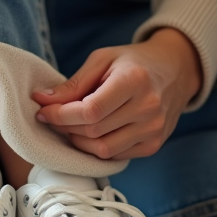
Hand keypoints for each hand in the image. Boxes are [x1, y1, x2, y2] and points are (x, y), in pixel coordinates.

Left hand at [31, 28, 201, 159]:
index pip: (90, 110)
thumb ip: (73, 83)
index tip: (43, 111)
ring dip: (78, 141)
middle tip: (52, 117)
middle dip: (65, 127)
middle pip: (93, 131)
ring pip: (103, 149)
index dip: (61, 115)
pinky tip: (90, 134)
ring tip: (70, 126)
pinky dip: (96, 149)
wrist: (175, 70)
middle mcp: (148, 108)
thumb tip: (41, 99)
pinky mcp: (154, 144)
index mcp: (134, 80)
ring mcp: (154, 129)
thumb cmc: (134, 62)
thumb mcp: (103, 60)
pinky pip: (116, 156)